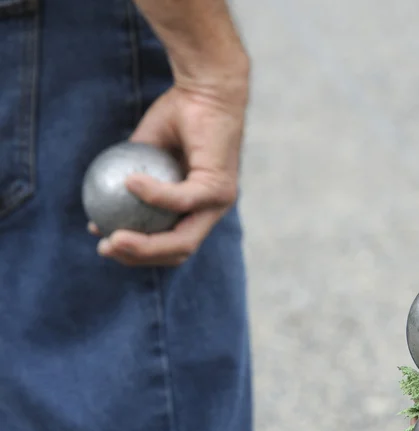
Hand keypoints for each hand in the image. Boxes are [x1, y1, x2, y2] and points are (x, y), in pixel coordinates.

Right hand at [91, 68, 248, 266]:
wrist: (206, 87)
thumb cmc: (179, 114)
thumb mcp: (147, 150)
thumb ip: (132, 177)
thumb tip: (102, 202)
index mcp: (198, 208)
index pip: (171, 243)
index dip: (139, 250)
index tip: (105, 241)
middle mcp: (212, 211)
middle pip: (177, 252)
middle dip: (139, 257)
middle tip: (106, 247)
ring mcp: (218, 203)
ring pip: (182, 239)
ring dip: (145, 244)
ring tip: (112, 237)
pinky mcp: (218, 186)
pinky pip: (180, 199)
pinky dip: (152, 194)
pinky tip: (128, 183)